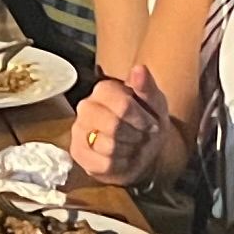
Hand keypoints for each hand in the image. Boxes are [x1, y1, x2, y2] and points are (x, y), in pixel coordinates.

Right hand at [68, 70, 172, 186]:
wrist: (144, 152)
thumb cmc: (147, 123)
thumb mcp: (155, 105)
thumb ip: (147, 87)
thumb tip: (139, 69)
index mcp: (104, 89)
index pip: (122, 105)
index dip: (141, 119)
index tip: (151, 125)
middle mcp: (86, 107)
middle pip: (113, 126)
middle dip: (135, 136)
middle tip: (141, 136)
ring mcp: (79, 130)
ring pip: (108, 147)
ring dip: (129, 150)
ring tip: (131, 146)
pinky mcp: (78, 153)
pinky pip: (104, 164)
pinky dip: (120, 165)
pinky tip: (122, 158)